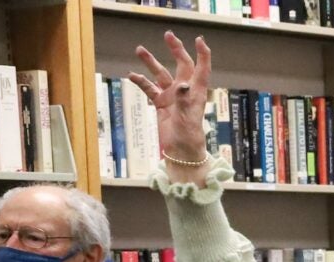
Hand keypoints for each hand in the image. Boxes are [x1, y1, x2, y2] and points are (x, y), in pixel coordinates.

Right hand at [128, 32, 211, 167]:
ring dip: (151, 63)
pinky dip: (141, 82)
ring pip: (161, 75)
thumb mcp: (186, 119)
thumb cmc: (188, 138)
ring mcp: (172, 97)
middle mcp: (185, 92)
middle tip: (168, 35)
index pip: (201, 68)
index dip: (202, 53)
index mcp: (196, 93)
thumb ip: (184, 101)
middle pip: (181, 65)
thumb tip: (183, 84)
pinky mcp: (162, 105)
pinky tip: (131, 75)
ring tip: (139, 49)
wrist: (181, 154)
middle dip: (175, 50)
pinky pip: (150, 89)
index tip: (198, 39)